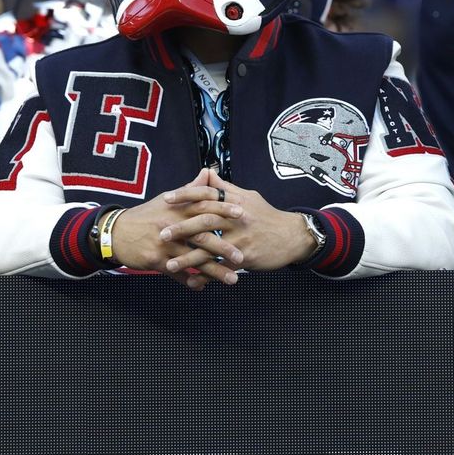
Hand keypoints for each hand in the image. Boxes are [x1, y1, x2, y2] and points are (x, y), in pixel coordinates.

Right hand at [110, 172, 244, 287]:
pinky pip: (176, 274)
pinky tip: (202, 287)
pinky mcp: (156, 260)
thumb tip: (207, 172)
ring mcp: (165, 245)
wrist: (116, 232)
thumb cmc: (145, 216)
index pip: (205, 206)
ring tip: (232, 279)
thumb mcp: (166, 200)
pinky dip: (190, 281)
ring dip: (214, 271)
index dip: (224, 210)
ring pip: (193, 259)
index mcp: (177, 209)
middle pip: (202, 236)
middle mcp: (172, 226)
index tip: (243, 214)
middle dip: (224, 247)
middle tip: (243, 256)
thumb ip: (190, 189)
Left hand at [166, 169, 318, 290]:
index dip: (186, 195)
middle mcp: (237, 217)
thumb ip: (224, 188)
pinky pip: (222, 268)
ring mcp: (241, 238)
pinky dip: (206, 276)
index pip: (207, 194)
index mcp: (235, 201)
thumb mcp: (248, 197)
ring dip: (188, 257)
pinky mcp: (246, 256)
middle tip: (161, 234)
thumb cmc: (267, 216)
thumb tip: (206, 172)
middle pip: (205, 220)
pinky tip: (192, 282)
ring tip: (169, 264)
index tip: (166, 199)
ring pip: (210, 248)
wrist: (292, 236)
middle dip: (181, 227)